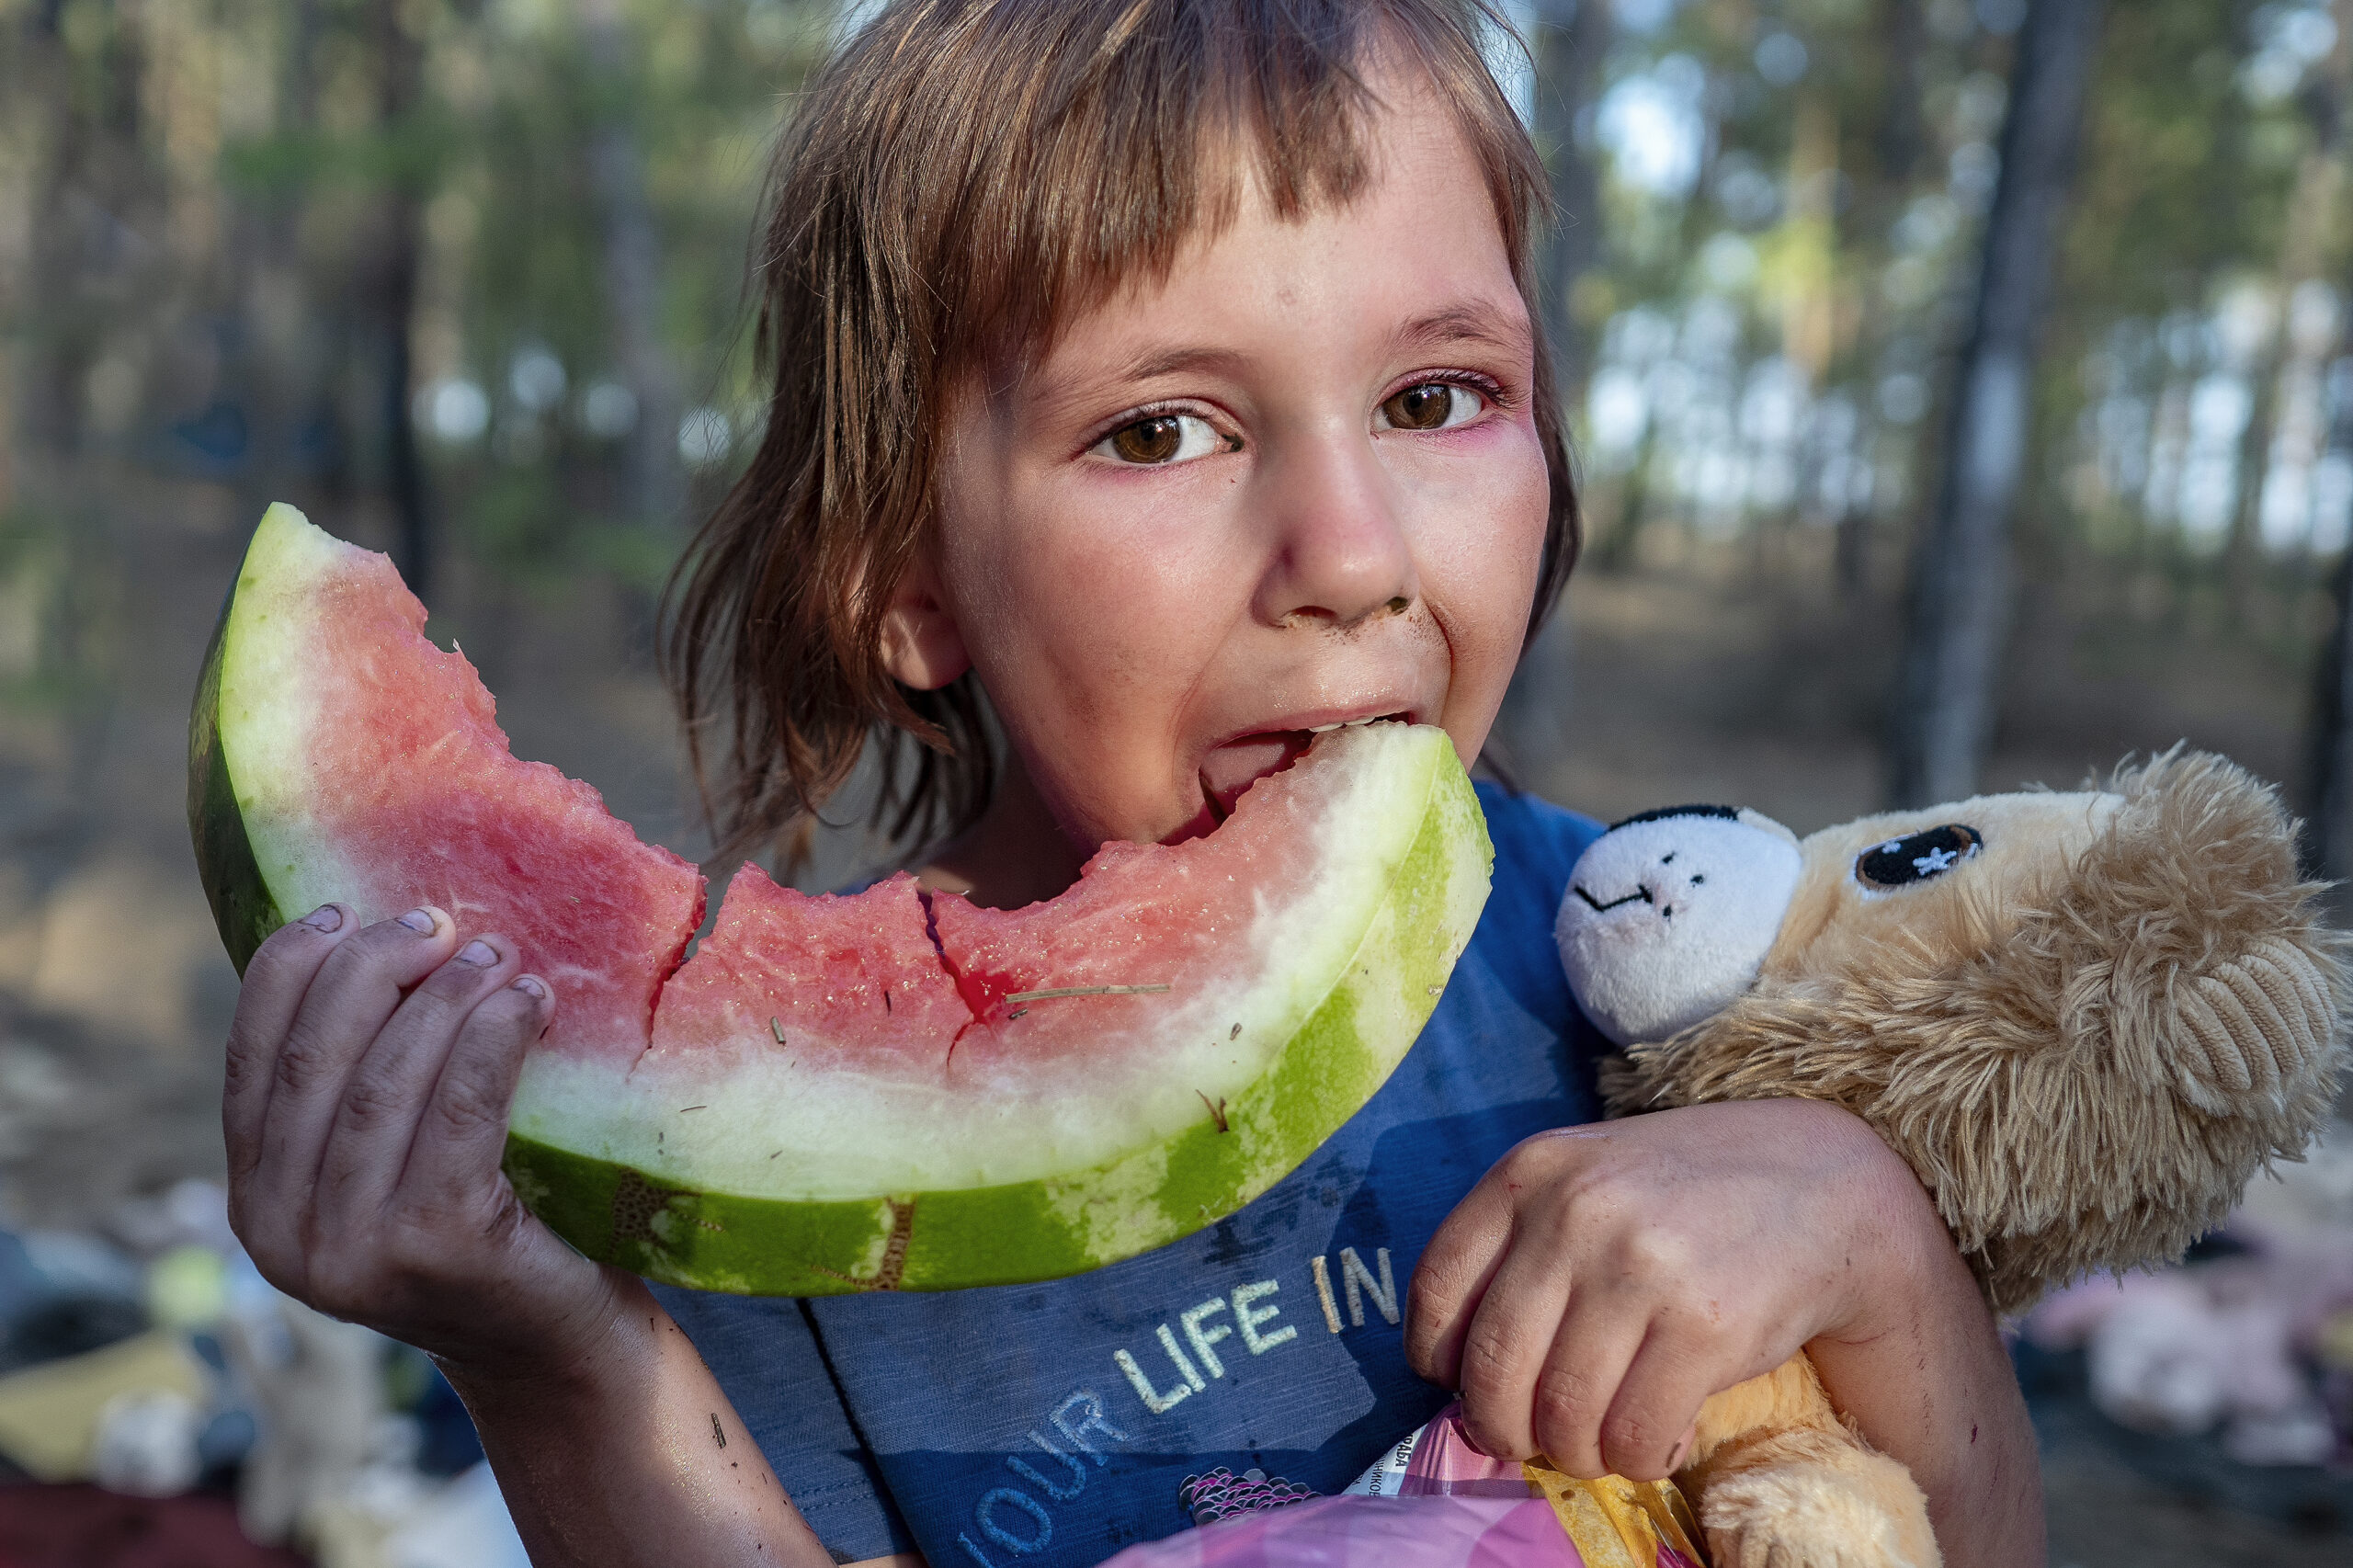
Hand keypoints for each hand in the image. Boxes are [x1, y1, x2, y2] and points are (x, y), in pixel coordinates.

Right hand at [224, 903, 625, 1377]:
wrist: (554, 1342)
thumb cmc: (483, 1226)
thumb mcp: (393, 1162)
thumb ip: (359, 1086)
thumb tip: (372, 937)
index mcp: (255, 1202)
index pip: (249, 1061)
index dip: (291, 972)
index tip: (345, 911)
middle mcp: (283, 1236)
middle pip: (314, 1060)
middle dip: (374, 969)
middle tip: (439, 922)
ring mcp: (354, 1250)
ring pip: (385, 1081)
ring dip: (445, 997)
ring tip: (498, 955)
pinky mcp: (436, 1246)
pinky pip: (459, 1109)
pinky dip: (492, 1039)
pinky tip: (530, 1002)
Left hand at [1405, 1098, 1940, 1480]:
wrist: (1822, 1185)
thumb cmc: (1685, 1196)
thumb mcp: (1585, 1180)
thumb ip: (1520, 1244)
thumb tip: (1454, 1367)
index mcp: (1531, 1171)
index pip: (1439, 1291)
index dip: (1440, 1361)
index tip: (1462, 1386)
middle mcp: (1576, 1211)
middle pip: (1494, 1367)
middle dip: (1502, 1428)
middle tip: (1528, 1439)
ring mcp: (1640, 1266)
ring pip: (1562, 1413)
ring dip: (1574, 1451)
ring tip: (1597, 1442)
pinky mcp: (1704, 1325)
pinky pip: (1633, 1433)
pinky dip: (1634, 1458)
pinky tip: (1654, 1440)